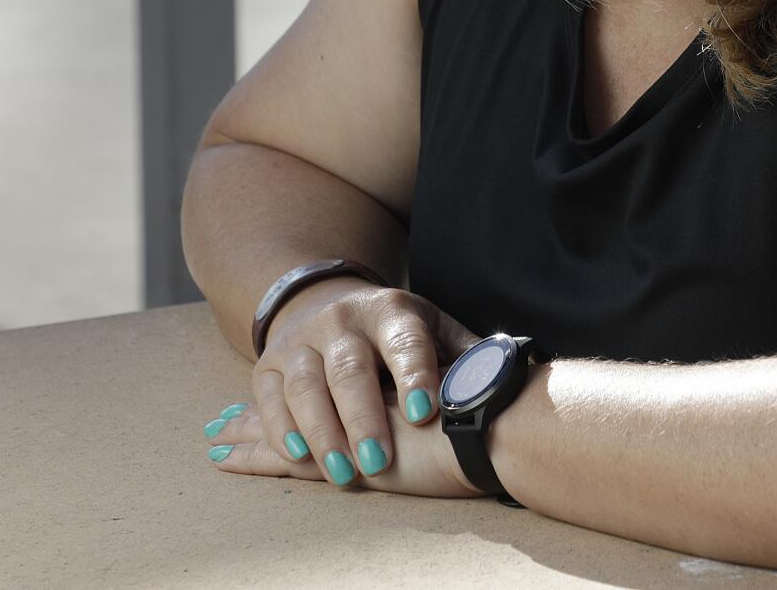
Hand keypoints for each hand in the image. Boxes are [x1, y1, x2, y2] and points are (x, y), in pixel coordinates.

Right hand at [217, 279, 483, 491]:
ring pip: (306, 384)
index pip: (406, 341)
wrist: (327, 302)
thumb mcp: (435, 332)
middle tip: (379, 463)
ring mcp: (302, 340)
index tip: (425, 413)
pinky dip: (281, 428)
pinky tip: (298, 457)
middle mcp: (343, 321)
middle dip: (364, 417)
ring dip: (321, 431)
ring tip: (342, 473)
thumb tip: (508, 378)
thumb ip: (465, 357)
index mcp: (392, 311)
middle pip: (350, 368)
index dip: (415, 375)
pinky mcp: (268, 364)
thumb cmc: (396, 335)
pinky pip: (270, 397)